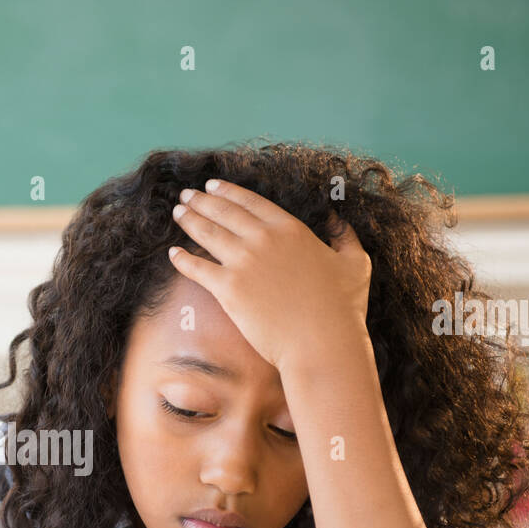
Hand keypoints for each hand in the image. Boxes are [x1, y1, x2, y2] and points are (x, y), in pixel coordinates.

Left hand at [167, 179, 371, 371]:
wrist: (322, 343)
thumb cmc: (342, 309)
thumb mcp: (356, 263)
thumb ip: (345, 237)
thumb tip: (339, 220)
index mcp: (291, 229)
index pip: (251, 202)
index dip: (228, 191)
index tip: (212, 185)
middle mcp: (264, 239)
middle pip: (224, 213)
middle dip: (202, 201)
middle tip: (186, 195)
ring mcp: (244, 263)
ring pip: (207, 234)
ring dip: (189, 220)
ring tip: (177, 213)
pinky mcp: (229, 290)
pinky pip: (197, 269)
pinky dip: (182, 260)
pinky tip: (172, 253)